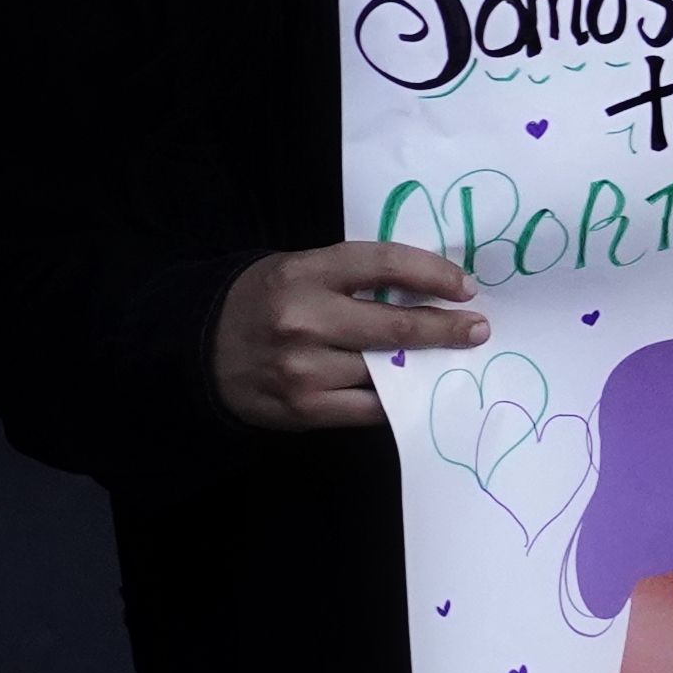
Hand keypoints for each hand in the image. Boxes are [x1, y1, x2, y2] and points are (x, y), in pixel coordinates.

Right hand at [215, 240, 480, 428]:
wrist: (194, 350)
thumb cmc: (262, 302)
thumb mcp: (299, 270)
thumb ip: (353, 277)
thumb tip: (427, 288)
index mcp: (306, 273)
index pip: (386, 264)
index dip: (434, 274)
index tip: (466, 287)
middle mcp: (305, 319)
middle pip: (396, 324)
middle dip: (447, 328)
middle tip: (478, 329)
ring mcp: (303, 368)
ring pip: (386, 369)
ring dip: (427, 365)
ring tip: (453, 358)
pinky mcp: (302, 408)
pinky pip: (368, 407)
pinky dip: (397, 398)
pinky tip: (417, 389)